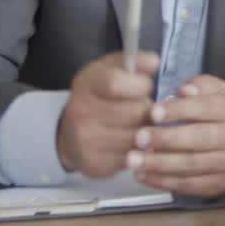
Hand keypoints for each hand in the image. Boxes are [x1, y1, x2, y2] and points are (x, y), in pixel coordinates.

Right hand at [57, 51, 159, 176]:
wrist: (71, 132)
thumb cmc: (100, 96)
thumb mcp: (113, 69)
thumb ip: (135, 61)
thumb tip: (153, 61)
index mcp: (87, 84)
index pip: (117, 83)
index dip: (140, 85)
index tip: (144, 87)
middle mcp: (81, 113)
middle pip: (135, 112)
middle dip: (147, 110)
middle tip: (142, 109)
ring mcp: (85, 141)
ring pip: (138, 136)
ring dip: (145, 131)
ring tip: (138, 125)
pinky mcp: (94, 164)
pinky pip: (132, 157)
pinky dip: (137, 150)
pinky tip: (130, 142)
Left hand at [128, 75, 224, 197]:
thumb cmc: (221, 117)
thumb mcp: (218, 93)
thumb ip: (201, 86)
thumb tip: (184, 90)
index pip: (207, 108)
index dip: (179, 110)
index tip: (154, 112)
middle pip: (200, 138)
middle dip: (167, 139)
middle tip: (139, 137)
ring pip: (191, 164)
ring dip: (159, 163)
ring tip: (134, 159)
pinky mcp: (216, 184)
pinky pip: (188, 184)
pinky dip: (162, 181)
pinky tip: (143, 174)